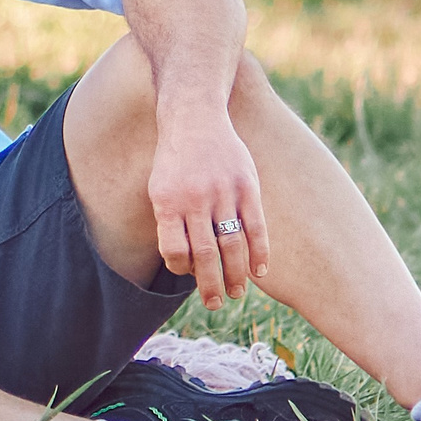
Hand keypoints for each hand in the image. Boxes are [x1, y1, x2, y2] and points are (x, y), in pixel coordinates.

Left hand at [148, 102, 269, 310]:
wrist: (194, 117)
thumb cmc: (175, 160)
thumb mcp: (160, 187)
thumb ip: (171, 221)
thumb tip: (183, 262)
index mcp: (167, 202)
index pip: (174, 249)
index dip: (181, 268)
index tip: (189, 274)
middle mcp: (195, 200)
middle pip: (205, 254)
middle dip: (211, 284)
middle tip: (216, 303)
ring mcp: (224, 193)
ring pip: (233, 244)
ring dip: (237, 274)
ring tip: (237, 292)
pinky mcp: (247, 186)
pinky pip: (256, 226)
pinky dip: (259, 251)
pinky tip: (260, 270)